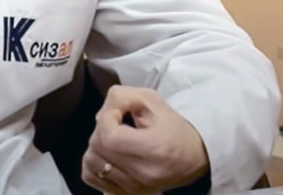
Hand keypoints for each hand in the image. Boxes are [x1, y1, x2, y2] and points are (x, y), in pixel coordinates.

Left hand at [81, 85, 209, 194]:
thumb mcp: (151, 100)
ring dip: (97, 147)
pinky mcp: (126, 193)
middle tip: (119, 125)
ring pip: (90, 163)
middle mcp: (141, 174)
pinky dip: (95, 164)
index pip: (108, 135)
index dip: (107, 117)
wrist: (192, 156)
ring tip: (114, 140)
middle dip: (102, 130)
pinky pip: (93, 178)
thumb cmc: (173, 128)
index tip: (118, 113)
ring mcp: (133, 188)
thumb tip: (103, 112)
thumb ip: (121, 97)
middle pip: (97, 148)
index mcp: (152, 150)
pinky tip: (110, 155)